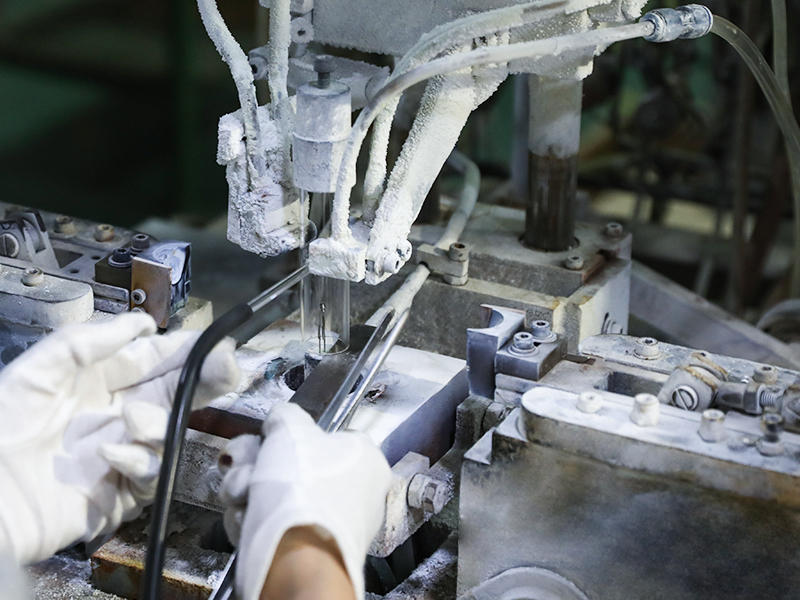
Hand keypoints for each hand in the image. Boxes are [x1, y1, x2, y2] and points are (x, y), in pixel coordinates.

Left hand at [0, 312, 238, 563]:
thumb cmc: (3, 426)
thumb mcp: (38, 370)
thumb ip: (89, 340)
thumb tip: (142, 323)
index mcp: (98, 380)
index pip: (153, 359)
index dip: (184, 350)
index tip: (216, 342)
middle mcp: (117, 412)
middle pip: (175, 392)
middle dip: (203, 379)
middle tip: (228, 368)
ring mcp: (123, 452)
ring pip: (168, 431)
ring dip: (156, 424)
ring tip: (131, 422)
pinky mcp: (122, 492)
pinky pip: (150, 473)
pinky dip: (137, 462)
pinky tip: (111, 456)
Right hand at [219, 403, 391, 599]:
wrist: (295, 561)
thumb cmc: (304, 490)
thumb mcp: (291, 430)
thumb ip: (286, 415)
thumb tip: (281, 418)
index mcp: (366, 459)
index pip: (325, 435)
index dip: (290, 434)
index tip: (266, 436)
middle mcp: (354, 492)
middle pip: (293, 465)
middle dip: (257, 463)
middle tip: (242, 464)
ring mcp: (331, 524)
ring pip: (275, 494)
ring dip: (247, 489)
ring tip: (242, 495)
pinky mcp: (306, 551)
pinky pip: (271, 525)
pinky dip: (252, 520)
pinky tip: (247, 520)